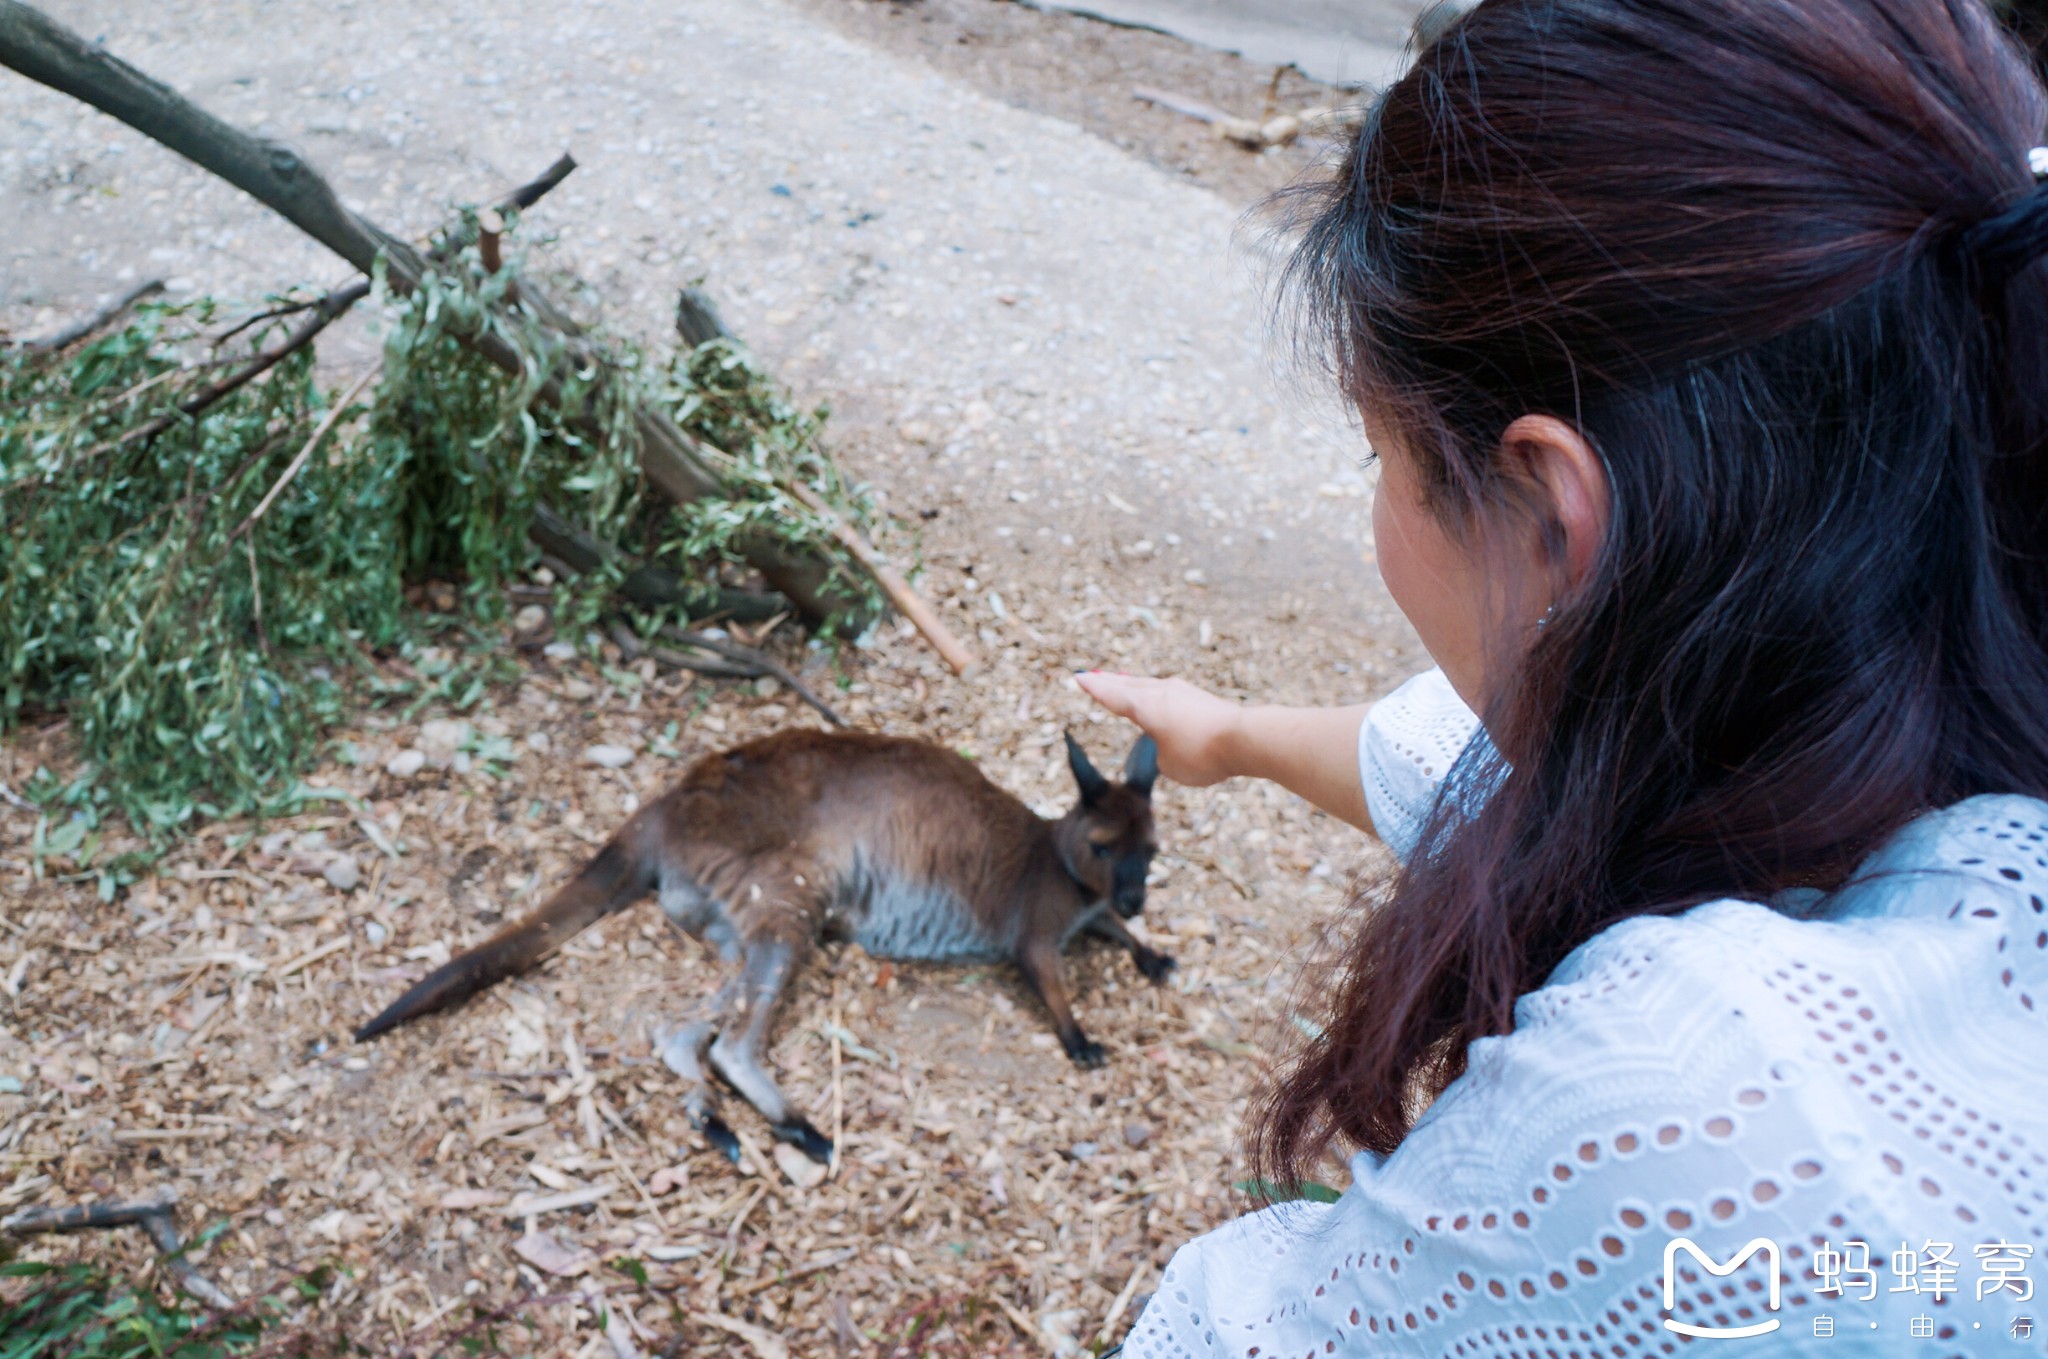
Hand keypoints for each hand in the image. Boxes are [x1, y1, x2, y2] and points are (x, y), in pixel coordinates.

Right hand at [1076, 672, 1242, 785]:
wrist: (1244, 738)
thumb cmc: (1201, 754)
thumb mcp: (1169, 765)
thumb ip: (1162, 753)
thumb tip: (1172, 741)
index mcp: (1144, 706)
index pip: (1112, 696)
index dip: (1094, 688)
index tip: (1079, 677)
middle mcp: (1160, 693)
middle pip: (1128, 685)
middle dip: (1109, 682)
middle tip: (1093, 675)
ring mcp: (1182, 692)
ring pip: (1149, 686)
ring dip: (1133, 686)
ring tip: (1123, 683)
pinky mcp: (1200, 698)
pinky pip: (1168, 694)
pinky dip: (1155, 694)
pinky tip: (1159, 698)